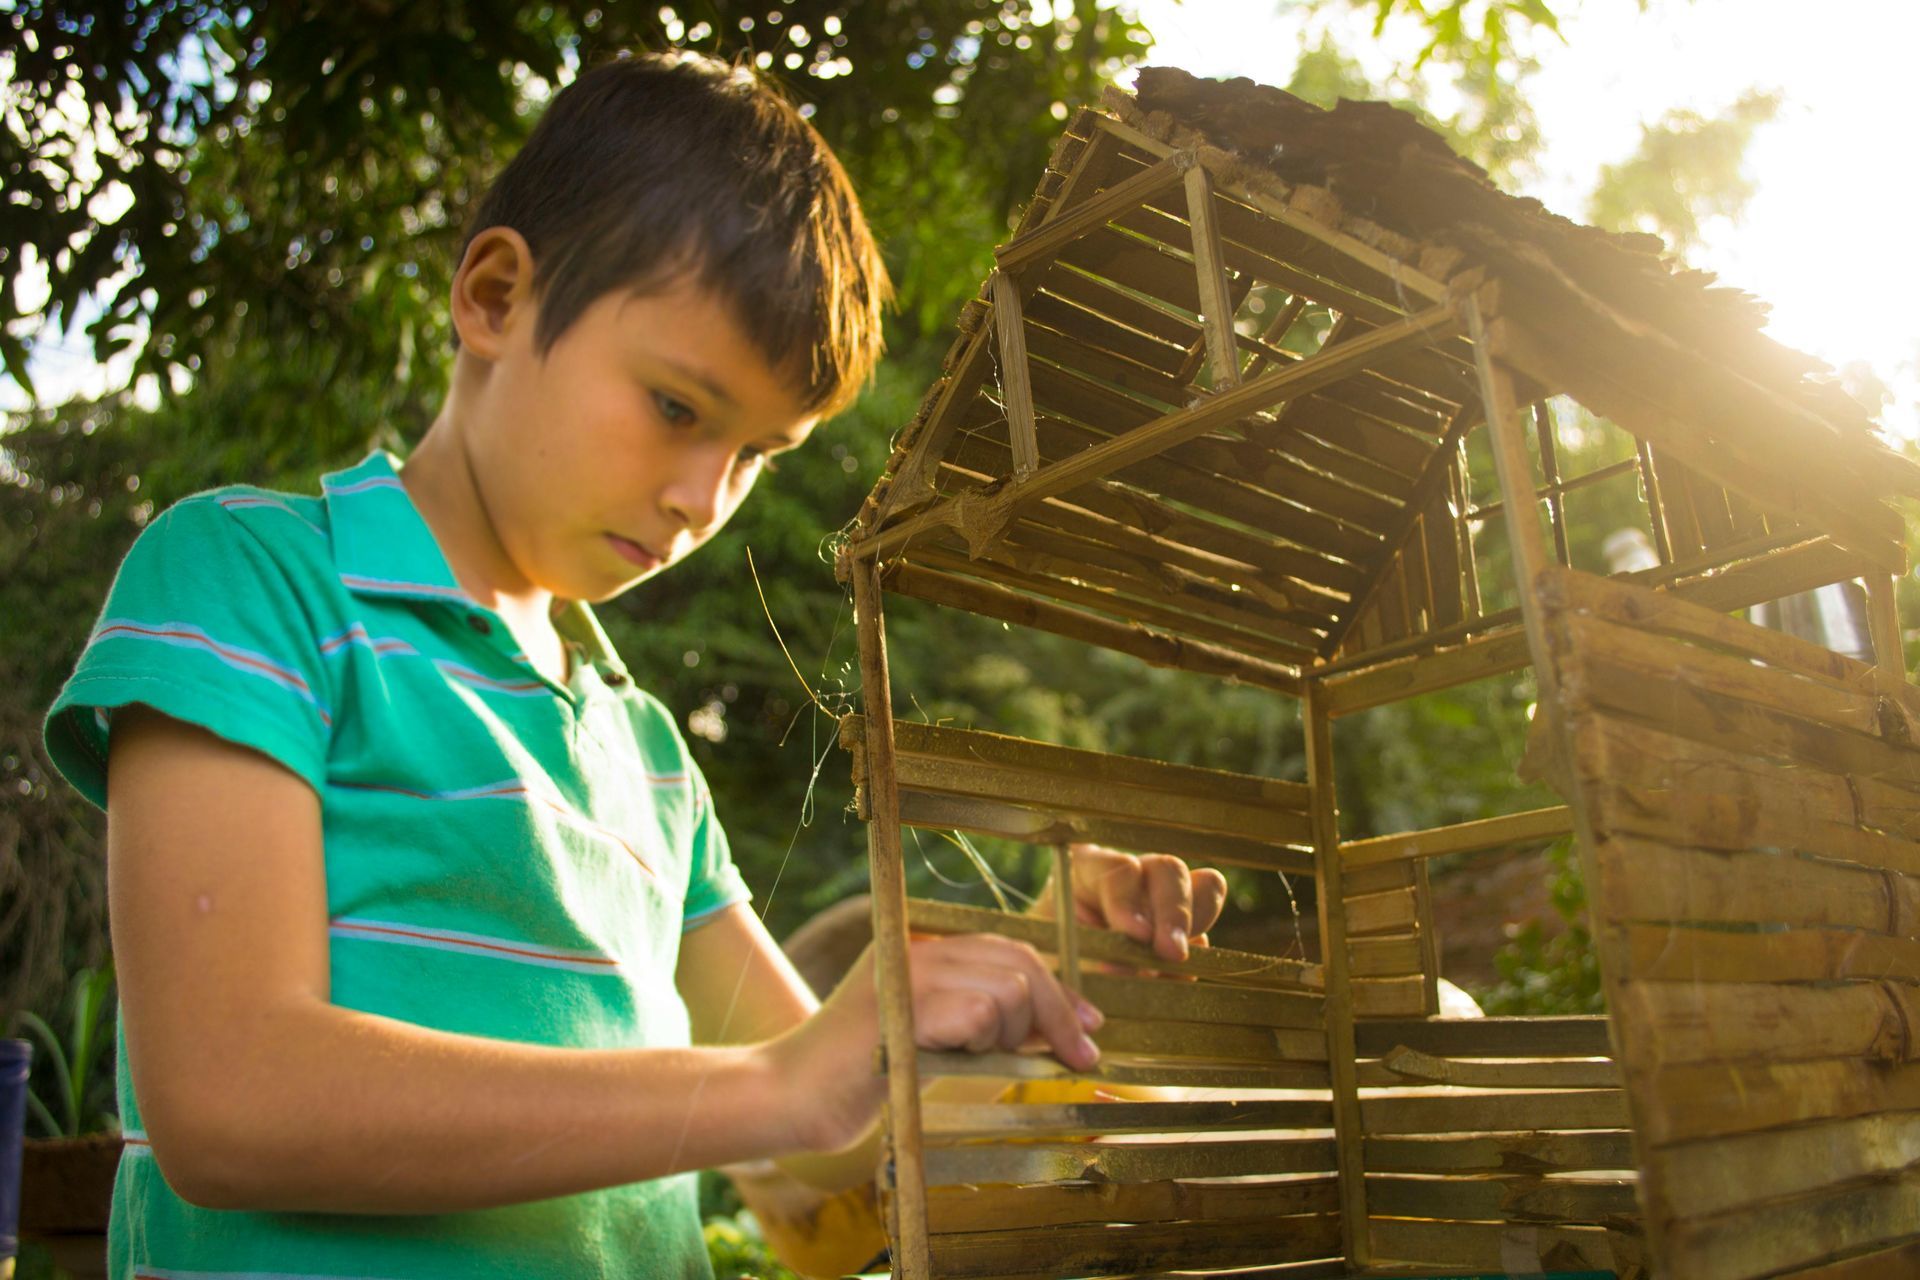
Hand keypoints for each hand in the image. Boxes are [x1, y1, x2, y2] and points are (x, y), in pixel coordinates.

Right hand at [772, 934, 1102, 1153]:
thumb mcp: (931, 1038)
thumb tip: (1057, 1024)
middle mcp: (916, 949)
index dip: (1057, 986)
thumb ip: (979, 1020)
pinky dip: (983, 1041)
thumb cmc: (858, 1078)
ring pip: (1007, 987)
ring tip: (978, 1058)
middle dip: (1060, 1012)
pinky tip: (957, 1057)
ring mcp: (908, 972)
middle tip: (1080, 1057)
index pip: (1007, 950)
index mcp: (921, 950)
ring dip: (1013, 1033)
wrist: (788, 1096)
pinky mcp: (902, 1005)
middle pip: (1018, 961)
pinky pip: (978, 1010)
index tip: (1089, 1024)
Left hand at [1031, 843, 1226, 962]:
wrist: (1048, 992)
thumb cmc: (1043, 965)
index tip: (1135, 935)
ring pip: (1202, 890)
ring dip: (1194, 925)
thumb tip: (1134, 970)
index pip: (1119, 868)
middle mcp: (1130, 876)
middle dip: (1174, 910)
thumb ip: (1087, 959)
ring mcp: (1160, 900)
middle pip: (1169, 869)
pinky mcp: (1181, 934)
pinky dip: (1195, 959)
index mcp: (1087, 869)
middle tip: (1170, 952)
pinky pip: (1203, 937)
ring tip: (1176, 963)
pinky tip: (1172, 980)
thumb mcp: (1052, 958)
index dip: (1129, 900)